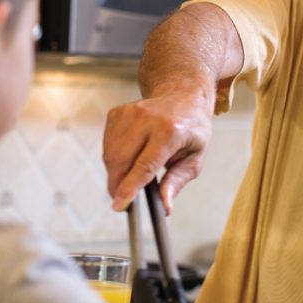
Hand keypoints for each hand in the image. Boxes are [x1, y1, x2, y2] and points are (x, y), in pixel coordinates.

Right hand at [102, 92, 211, 213]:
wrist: (181, 96)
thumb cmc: (191, 129)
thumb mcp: (195, 158)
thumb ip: (177, 182)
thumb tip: (164, 207)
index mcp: (170, 131)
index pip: (144, 165)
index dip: (130, 188)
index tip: (119, 206)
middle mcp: (147, 119)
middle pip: (121, 160)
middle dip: (117, 185)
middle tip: (122, 200)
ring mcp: (129, 113)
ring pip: (110, 154)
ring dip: (115, 173)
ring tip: (129, 177)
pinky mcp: (116, 113)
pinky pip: (107, 145)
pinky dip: (113, 158)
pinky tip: (127, 158)